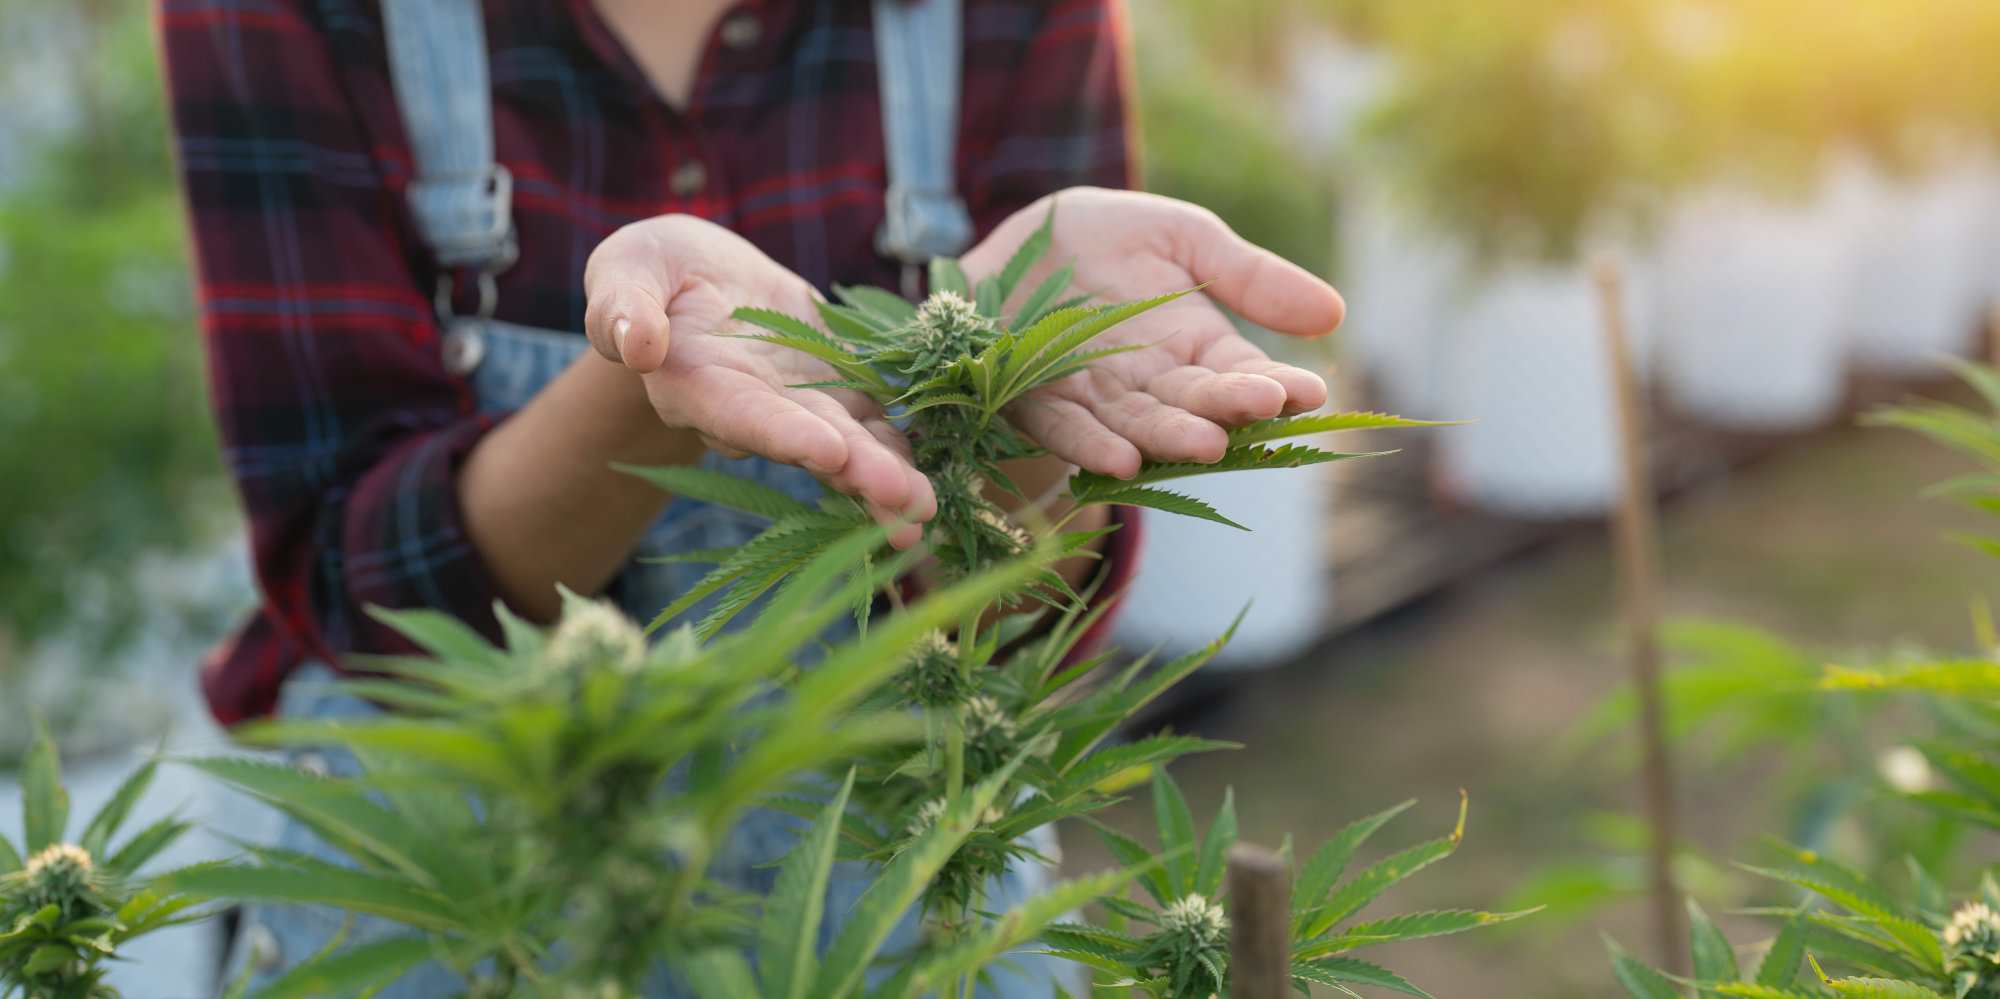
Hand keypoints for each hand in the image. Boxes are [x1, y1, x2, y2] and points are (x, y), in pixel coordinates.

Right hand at [584, 215, 934, 546]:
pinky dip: (914, 438)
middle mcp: (755, 411)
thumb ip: (622, 308)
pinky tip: (956, 458)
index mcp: (697, 388)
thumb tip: (637, 343)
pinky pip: (882, 415)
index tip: (825, 452)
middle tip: (905, 504)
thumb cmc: (648, 271)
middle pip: (809, 447)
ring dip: (892, 476)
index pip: (741, 416)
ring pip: (853, 444)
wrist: (694, 277)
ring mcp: (804, 404)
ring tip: (931, 506)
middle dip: (857, 475)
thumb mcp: (625, 271)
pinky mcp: (842, 387)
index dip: (781, 435)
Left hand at [958, 188, 1344, 478]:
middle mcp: (1152, 384)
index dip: (1277, 383)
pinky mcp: (1035, 405)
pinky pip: (1066, 431)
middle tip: (1261, 406)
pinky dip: (1092, 447)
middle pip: (1197, 404)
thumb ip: (1250, 276)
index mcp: (1196, 346)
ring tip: (1205, 443)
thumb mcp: (1184, 238)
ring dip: (1170, 439)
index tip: (1312, 390)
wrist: (1011, 245)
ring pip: (1140, 427)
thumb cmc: (1105, 240)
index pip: (1244, 373)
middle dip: (1228, 407)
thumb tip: (1336, 313)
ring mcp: (1095, 399)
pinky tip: (1119, 461)